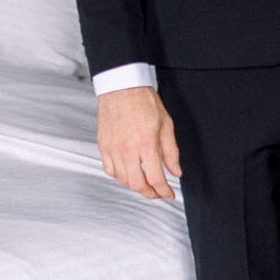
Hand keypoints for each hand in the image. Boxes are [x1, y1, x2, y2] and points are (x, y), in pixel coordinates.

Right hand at [96, 85, 181, 201]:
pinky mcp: (103, 146)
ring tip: (145, 182)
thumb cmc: (143, 100)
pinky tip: (128, 172)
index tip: (169, 194)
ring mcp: (113, 148)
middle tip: (158, 192)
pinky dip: (120, 176)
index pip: (156, 178)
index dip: (164, 191)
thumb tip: (176, 172)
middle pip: (137, 184)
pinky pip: (109, 170)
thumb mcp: (166, 124)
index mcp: (146, 143)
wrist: (122, 86)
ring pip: (123, 180)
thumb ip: (171, 151)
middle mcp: (127, 149)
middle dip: (150, 193)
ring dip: (135, 185)